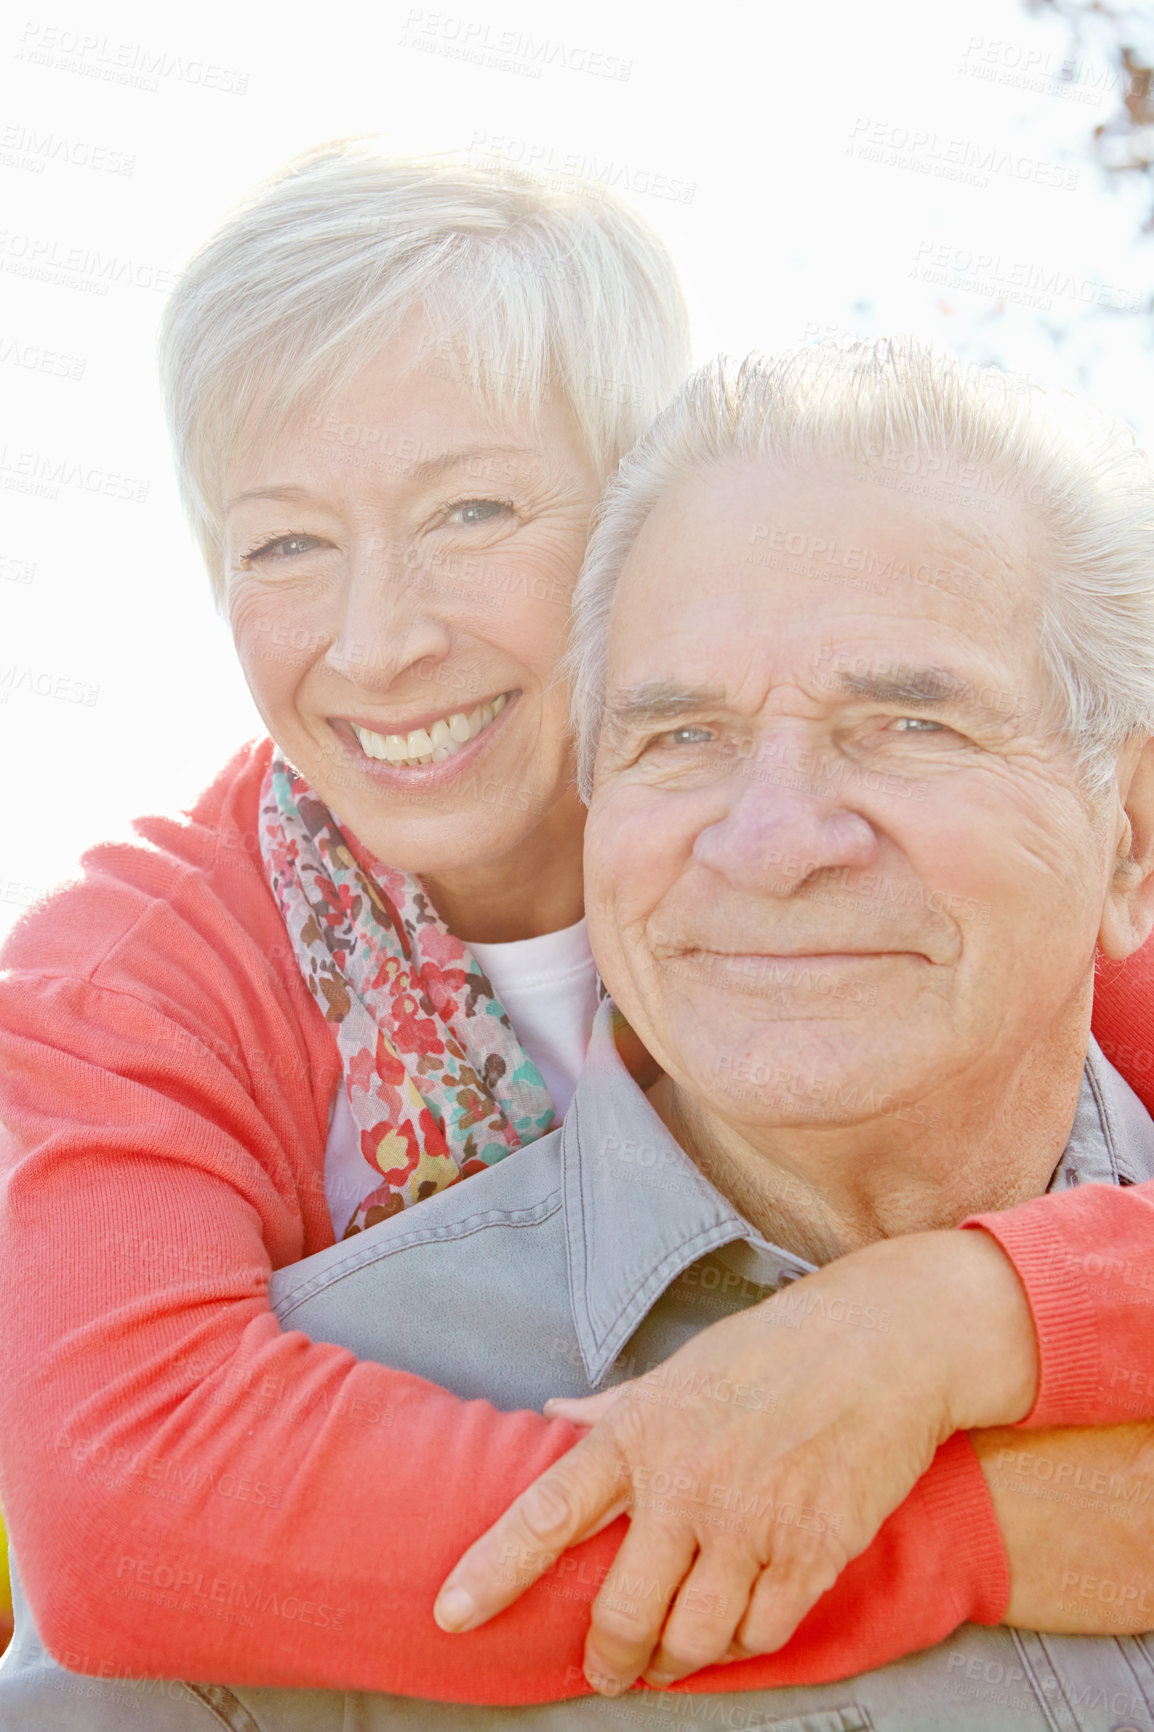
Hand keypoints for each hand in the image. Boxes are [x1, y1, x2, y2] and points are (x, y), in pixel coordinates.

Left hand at [434, 1227, 1036, 1694]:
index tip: (451, 1615)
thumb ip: (611, 1406)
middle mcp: (686, 1485)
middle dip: (606, 1658)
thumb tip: (549, 1415)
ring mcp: (751, 1523)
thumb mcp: (678, 1368)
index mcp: (640, 1433)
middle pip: (621, 1611)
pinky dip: (743, 1643)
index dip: (492, 1571)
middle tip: (607, 1669)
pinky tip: (739, 1625)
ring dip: (674, 1661)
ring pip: (692, 1640)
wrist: (881, 1342)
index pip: (547, 1512)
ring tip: (670, 1656)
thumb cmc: (772, 1349)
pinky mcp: (812, 1551)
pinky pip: (762, 1633)